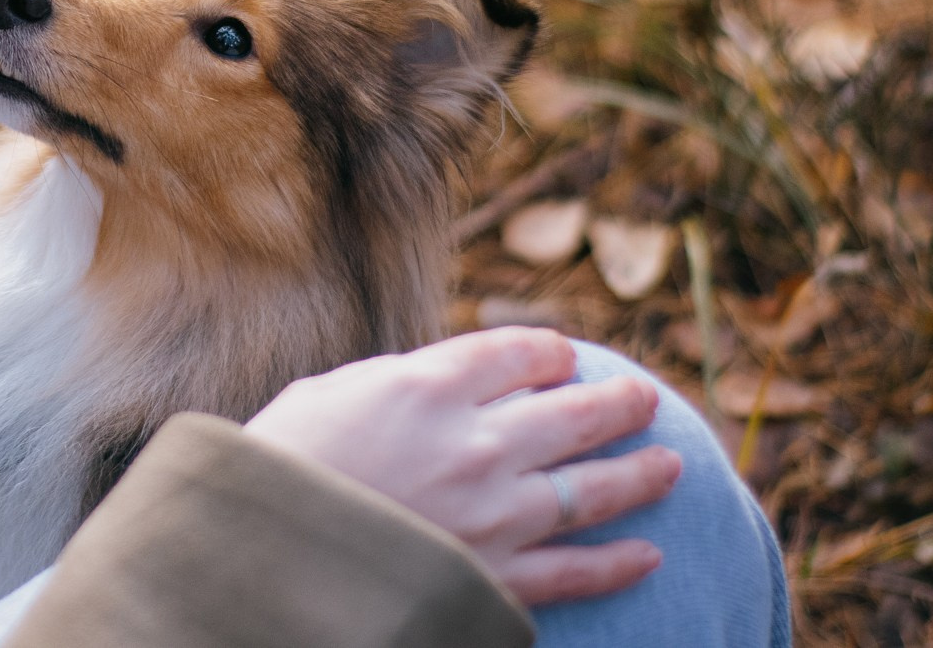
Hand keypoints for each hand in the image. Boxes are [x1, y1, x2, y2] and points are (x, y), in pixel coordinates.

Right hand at [245, 327, 680, 607]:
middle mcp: (474, 442)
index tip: (562, 357)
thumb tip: (435, 383)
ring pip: (591, 487)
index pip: (516, 352)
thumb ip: (395, 384)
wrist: (261, 559)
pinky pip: (575, 572)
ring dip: (638, 474)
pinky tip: (649, 555)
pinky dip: (618, 564)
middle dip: (616, 403)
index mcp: (428, 385)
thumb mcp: (329, 395)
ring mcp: (492, 515)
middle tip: (646, 401)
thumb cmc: (277, 469)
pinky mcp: (493, 580)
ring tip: (670, 464)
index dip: (548, 352)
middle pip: (571, 412)